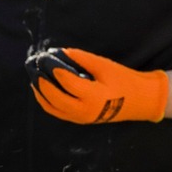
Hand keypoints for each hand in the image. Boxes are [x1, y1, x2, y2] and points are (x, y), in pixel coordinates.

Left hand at [31, 48, 167, 124]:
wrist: (138, 101)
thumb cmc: (123, 80)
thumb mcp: (105, 66)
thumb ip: (83, 59)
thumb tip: (61, 52)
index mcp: (93, 97)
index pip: (67, 82)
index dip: (55, 69)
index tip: (46, 57)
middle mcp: (84, 111)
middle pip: (54, 97)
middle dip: (42, 82)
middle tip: (34, 67)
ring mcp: (79, 118)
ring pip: (51, 107)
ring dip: (40, 92)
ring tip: (33, 76)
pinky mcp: (77, 120)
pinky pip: (56, 111)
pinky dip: (46, 100)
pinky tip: (41, 88)